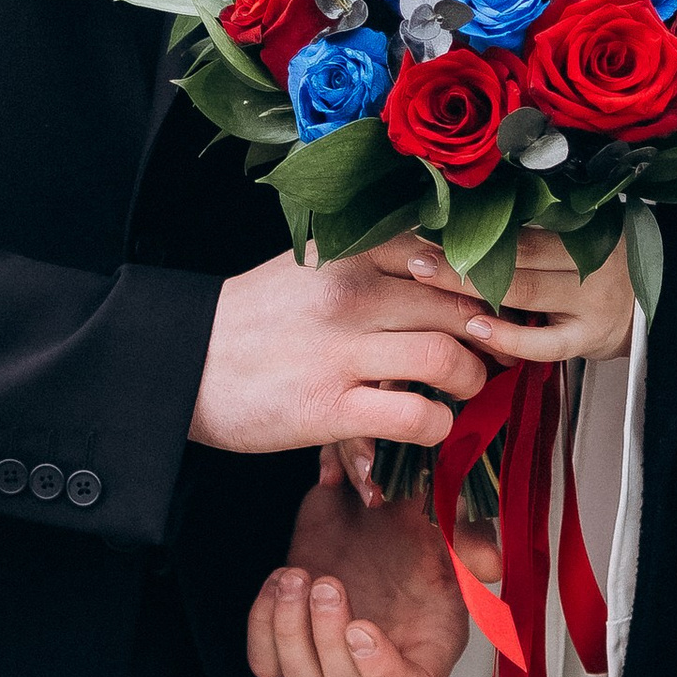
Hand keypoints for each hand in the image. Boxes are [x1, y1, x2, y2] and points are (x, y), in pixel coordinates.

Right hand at [190, 240, 488, 458]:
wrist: (184, 361)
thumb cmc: (257, 316)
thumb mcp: (314, 265)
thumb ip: (376, 261)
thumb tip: (448, 268)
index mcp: (351, 251)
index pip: (449, 255)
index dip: (485, 284)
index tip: (492, 306)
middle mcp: (350, 294)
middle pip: (458, 307)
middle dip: (488, 337)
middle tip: (492, 355)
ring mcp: (340, 351)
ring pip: (449, 358)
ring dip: (471, 381)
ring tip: (461, 390)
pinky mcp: (329, 407)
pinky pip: (417, 416)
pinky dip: (438, 425)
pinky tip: (428, 425)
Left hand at [247, 451, 488, 676]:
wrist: (366, 505)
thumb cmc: (412, 524)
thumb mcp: (447, 524)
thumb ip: (470, 542)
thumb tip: (487, 560)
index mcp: (426, 650)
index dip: (382, 675)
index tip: (361, 629)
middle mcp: (376, 666)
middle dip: (328, 643)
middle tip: (326, 583)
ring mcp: (329, 660)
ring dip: (291, 635)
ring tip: (295, 576)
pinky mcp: (290, 642)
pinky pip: (264, 663)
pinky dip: (262, 627)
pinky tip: (278, 580)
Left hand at [415, 226, 636, 373]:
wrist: (654, 316)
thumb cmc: (603, 271)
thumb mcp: (583, 241)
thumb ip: (541, 228)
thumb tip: (469, 208)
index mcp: (588, 229)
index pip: (526, 221)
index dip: (478, 219)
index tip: (434, 215)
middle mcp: (591, 261)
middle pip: (518, 252)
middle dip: (463, 250)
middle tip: (415, 247)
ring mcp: (591, 303)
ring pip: (525, 291)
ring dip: (471, 286)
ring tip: (428, 276)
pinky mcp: (587, 339)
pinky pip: (544, 343)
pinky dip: (508, 337)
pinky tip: (475, 328)